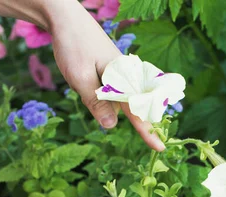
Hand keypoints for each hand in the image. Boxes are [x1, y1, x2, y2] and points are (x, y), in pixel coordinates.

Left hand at [47, 0, 164, 150]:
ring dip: (102, 101)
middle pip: (128, 107)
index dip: (147, 132)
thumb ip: (97, 103)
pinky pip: (111, 93)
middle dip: (115, 110)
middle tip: (95, 93)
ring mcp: (121, 76)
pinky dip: (99, 93)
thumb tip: (111, 127)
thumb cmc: (74, 46)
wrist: (66, 19)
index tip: (160, 149)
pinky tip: (87, 78)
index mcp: (124, 77)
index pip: (138, 111)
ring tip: (84, 78)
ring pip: (116, 102)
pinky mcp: (113, 75)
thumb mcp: (80, 78)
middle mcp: (127, 77)